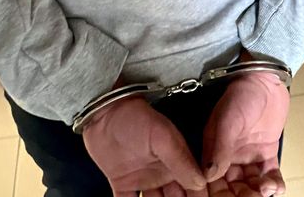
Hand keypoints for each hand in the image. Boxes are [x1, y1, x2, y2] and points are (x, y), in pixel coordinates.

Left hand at [83, 97, 207, 196]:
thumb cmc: (135, 117)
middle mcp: (162, 174)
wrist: (104, 114)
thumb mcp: (163, 137)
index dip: (197, 195)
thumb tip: (200, 182)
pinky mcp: (123, 185)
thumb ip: (181, 160)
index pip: (192, 186)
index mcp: (177, 162)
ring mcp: (143, 181)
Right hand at [202, 71, 290, 196]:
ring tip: (264, 192)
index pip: (210, 180)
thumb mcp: (227, 120)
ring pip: (250, 184)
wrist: (266, 80)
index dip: (216, 193)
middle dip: (239, 196)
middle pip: (231, 187)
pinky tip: (276, 188)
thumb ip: (219, 147)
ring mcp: (248, 156)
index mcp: (213, 150)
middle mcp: (228, 157)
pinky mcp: (266, 153)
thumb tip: (209, 176)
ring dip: (257, 192)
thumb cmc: (241, 94)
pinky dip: (273, 184)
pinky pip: (269, 174)